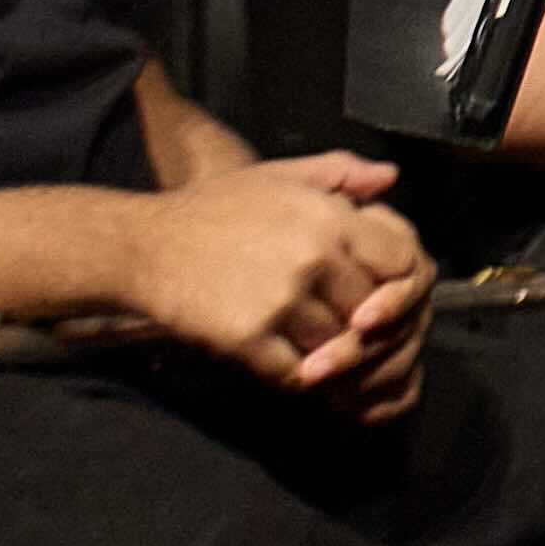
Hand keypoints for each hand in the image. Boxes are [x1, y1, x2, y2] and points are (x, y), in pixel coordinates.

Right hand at [125, 155, 433, 402]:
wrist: (142, 246)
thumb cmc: (212, 210)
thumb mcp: (279, 175)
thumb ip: (341, 172)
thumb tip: (390, 177)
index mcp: (329, 217)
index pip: (402, 261)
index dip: (395, 281)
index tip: (376, 290)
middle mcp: (313, 257)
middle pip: (370, 310)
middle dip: (358, 321)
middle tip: (339, 325)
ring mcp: (281, 299)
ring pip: (336, 345)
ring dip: (326, 351)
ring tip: (307, 342)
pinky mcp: (247, 336)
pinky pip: (295, 372)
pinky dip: (294, 373)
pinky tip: (278, 357)